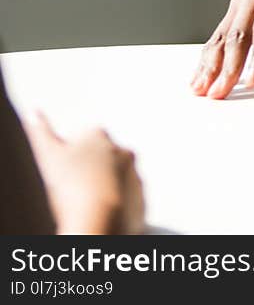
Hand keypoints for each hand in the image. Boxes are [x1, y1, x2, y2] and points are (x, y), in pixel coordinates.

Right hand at [26, 112, 144, 234]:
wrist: (99, 220)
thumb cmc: (71, 185)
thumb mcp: (49, 155)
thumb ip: (41, 132)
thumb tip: (32, 111)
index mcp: (100, 137)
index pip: (88, 138)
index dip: (76, 155)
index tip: (66, 170)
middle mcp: (123, 152)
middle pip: (106, 158)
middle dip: (94, 170)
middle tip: (75, 190)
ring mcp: (134, 176)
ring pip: (119, 180)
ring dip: (107, 189)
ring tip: (87, 207)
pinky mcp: (141, 201)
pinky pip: (129, 203)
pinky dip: (118, 208)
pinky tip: (101, 217)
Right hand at [191, 0, 253, 98]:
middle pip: (239, 31)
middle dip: (231, 65)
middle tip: (223, 93)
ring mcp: (242, 2)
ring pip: (224, 36)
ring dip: (213, 66)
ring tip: (204, 91)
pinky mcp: (234, 15)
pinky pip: (218, 40)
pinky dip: (208, 61)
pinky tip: (199, 81)